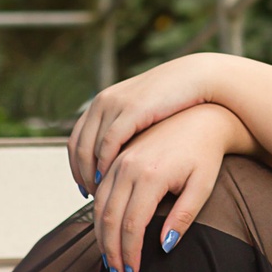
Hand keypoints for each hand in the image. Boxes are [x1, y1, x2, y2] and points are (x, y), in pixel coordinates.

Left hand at [69, 53, 215, 196]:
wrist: (196, 77)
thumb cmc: (173, 99)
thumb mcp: (140, 109)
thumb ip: (124, 126)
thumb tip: (115, 153)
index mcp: (103, 101)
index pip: (76, 139)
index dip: (76, 166)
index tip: (83, 186)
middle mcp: (104, 101)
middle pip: (79, 146)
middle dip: (81, 173)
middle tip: (89, 194)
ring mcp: (116, 104)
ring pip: (90, 146)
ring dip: (91, 172)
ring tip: (100, 192)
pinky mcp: (131, 109)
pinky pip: (109, 141)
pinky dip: (105, 162)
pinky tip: (111, 177)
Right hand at [91, 103, 235, 271]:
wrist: (201, 118)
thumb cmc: (206, 154)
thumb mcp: (202, 186)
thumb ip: (184, 217)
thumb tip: (163, 247)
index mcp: (150, 174)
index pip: (132, 225)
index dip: (130, 253)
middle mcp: (128, 166)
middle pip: (109, 218)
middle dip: (111, 251)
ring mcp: (120, 159)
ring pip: (98, 206)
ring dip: (101, 237)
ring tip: (110, 261)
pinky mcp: (117, 157)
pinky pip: (99, 191)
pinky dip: (98, 215)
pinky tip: (105, 233)